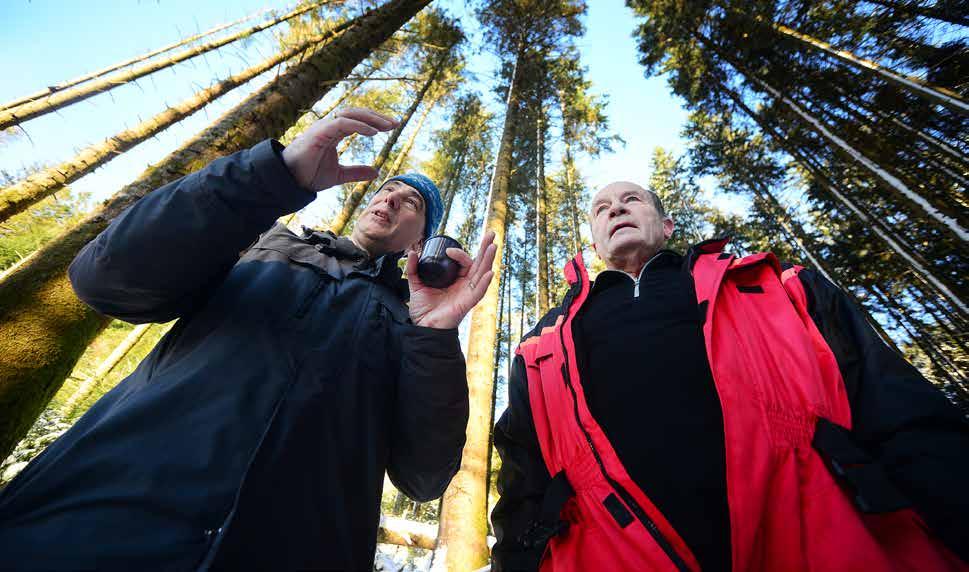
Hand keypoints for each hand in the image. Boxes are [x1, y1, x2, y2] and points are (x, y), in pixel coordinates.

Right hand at [281, 107, 397, 190]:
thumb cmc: (308, 175)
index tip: (392, 127)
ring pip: (349, 114)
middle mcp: (329, 126)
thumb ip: (356, 172)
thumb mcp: (338, 175)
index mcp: (334, 132)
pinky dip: (358, 125)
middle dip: (376, 116)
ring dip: (370, 118)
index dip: (375, 121)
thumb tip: (376, 172)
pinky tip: (373, 133)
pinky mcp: (319, 133)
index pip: (357, 119)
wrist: (289, 181)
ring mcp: (323, 127)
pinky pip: (341, 124)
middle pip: (356, 113)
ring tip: (387, 126)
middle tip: (395, 123)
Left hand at [406, 231, 497, 329]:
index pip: (464, 262)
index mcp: (456, 280)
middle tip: (491, 233)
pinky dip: (485, 283)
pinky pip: (479, 292)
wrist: (422, 327)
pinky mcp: (467, 303)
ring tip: (493, 246)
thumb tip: (412, 252)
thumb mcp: (416, 285)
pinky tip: (489, 273)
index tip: (447, 250)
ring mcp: (468, 293)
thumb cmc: (423, 309)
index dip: (459, 253)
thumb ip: (413, 269)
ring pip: (482, 274)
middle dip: (485, 248)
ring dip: (488, 260)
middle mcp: (465, 285)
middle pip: (479, 264)